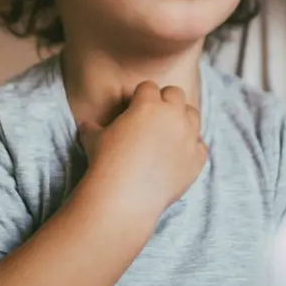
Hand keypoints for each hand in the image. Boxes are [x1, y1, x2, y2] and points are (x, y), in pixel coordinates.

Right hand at [78, 82, 205, 214]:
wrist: (124, 197)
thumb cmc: (105, 164)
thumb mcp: (94, 139)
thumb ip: (92, 127)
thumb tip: (85, 125)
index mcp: (148, 105)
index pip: (149, 87)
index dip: (141, 97)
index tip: (135, 108)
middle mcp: (172, 116)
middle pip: (176, 94)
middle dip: (165, 101)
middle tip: (154, 117)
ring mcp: (188, 137)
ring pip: (193, 115)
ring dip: (182, 119)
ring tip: (169, 133)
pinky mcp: (196, 159)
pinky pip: (200, 144)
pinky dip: (191, 147)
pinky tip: (178, 155)